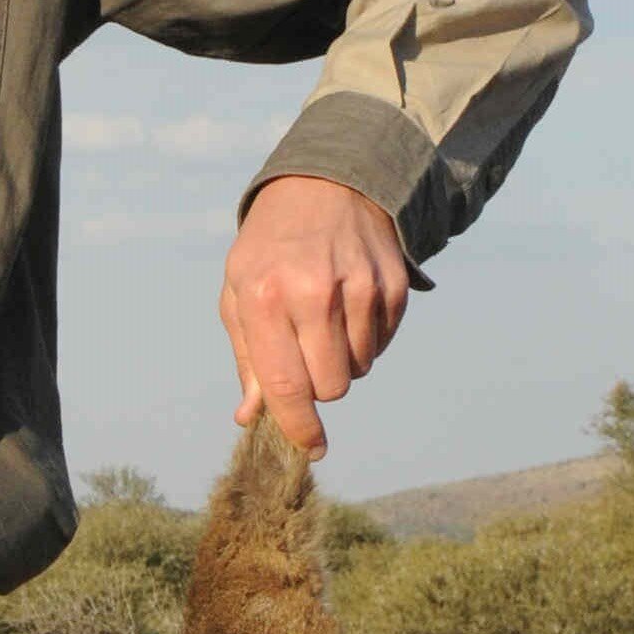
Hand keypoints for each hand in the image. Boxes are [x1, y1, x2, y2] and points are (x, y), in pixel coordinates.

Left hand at [219, 176, 409, 459]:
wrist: (324, 185)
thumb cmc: (270, 249)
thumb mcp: (239, 294)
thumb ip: (248, 359)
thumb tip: (252, 417)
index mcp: (266, 297)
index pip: (286, 384)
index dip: (298, 426)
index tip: (310, 448)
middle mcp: (315, 292)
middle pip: (330, 387)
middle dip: (317, 387)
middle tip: (304, 356)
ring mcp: (360, 287)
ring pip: (358, 369)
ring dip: (341, 362)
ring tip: (323, 323)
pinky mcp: (393, 285)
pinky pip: (382, 346)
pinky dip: (364, 341)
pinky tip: (347, 308)